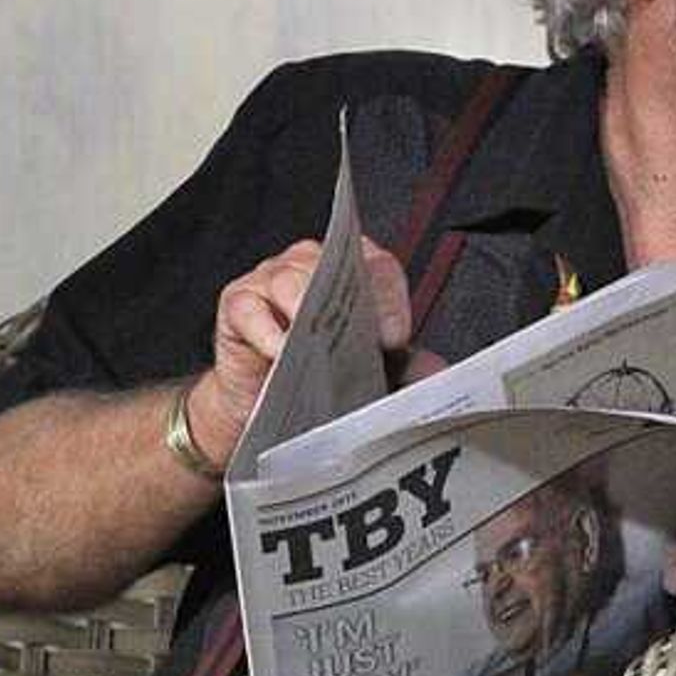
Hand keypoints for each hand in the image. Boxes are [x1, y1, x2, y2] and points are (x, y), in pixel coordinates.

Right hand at [181, 236, 412, 466]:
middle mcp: (313, 266)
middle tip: (360, 342)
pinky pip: (250, 307)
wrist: (270, 410)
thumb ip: (408, 369)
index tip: (394, 338)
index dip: (388, 299)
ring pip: (291, 280)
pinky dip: (266, 330)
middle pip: (333, 267)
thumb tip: (438, 372)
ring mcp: (272, 279)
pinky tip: (281, 352)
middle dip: (349, 304)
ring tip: (318, 346)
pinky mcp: (237, 304)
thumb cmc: (324, 380)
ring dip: (306, 311)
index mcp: (354, 275)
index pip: (378, 268)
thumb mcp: (374, 377)